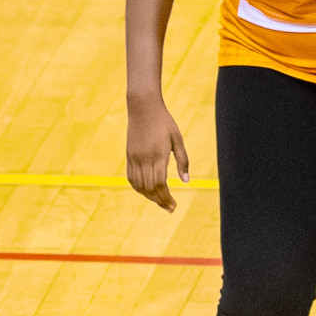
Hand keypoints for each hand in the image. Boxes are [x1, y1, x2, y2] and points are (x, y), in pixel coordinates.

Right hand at [126, 95, 187, 212]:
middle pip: (149, 188)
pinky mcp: (129, 155)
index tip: (173, 205)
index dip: (166, 197)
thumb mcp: (178, 139)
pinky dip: (138, 188)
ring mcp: (134, 157)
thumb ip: (183, 160)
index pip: (160, 183)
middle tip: (169, 208)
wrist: (143, 107)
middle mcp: (144, 158)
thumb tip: (186, 181)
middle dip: (159, 201)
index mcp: (158, 154)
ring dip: (149, 196)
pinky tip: (146, 191)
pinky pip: (131, 177)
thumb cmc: (164, 121)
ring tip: (160, 201)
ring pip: (139, 185)